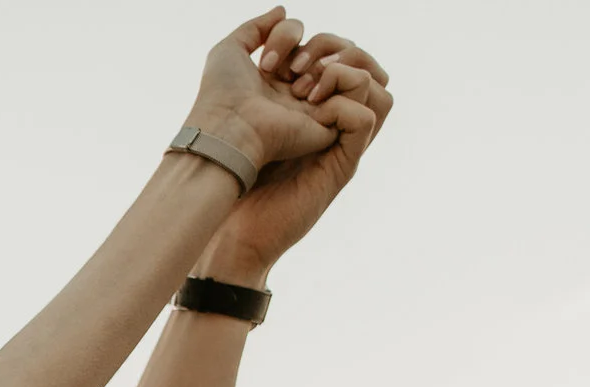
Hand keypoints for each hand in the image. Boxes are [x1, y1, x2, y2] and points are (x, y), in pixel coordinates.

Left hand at [183, 9, 370, 174]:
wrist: (229, 129)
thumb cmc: (222, 95)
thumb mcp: (229, 50)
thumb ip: (255, 27)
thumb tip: (282, 10)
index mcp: (282, 74)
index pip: (303, 36)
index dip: (286, 36)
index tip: (263, 64)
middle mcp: (305, 88)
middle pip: (335, 44)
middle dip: (312, 47)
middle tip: (285, 74)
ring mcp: (322, 105)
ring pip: (353, 59)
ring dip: (325, 64)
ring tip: (298, 91)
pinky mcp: (336, 121)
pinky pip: (361, 82)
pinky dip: (339, 77)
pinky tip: (312, 99)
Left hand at [197, 34, 391, 282]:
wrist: (211, 168)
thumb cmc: (213, 121)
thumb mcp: (228, 61)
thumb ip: (256, 31)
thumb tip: (286, 11)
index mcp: (301, 93)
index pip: (337, 52)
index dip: (313, 42)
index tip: (269, 60)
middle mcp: (322, 114)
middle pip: (364, 63)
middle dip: (335, 49)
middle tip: (293, 68)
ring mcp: (333, 136)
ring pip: (379, 87)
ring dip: (350, 70)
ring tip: (307, 85)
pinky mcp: (339, 158)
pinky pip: (369, 115)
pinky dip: (348, 97)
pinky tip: (313, 103)